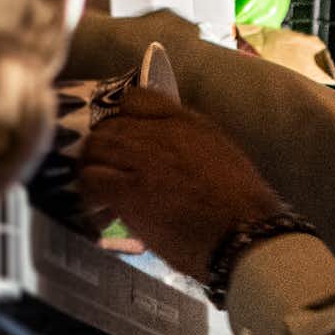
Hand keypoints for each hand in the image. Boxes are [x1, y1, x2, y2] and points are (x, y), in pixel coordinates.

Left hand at [77, 84, 286, 264]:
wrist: (243, 235)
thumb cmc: (244, 206)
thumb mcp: (222, 155)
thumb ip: (191, 144)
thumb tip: (170, 155)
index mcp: (186, 121)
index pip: (136, 98)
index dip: (123, 117)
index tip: (125, 138)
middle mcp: (158, 132)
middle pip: (108, 126)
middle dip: (103, 148)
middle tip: (107, 171)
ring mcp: (140, 159)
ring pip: (94, 150)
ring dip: (93, 170)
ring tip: (101, 191)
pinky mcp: (127, 190)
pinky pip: (90, 181)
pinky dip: (90, 194)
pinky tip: (101, 209)